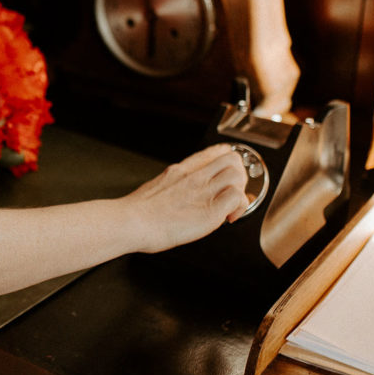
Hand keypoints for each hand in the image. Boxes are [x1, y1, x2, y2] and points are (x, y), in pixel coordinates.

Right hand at [121, 144, 248, 252]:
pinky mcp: (211, 211)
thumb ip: (172, 187)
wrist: (132, 222)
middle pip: (231, 159)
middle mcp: (194, 177)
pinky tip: (228, 218)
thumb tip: (176, 195)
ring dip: (240, 191)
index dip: (226, 159)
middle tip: (231, 191)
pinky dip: (239, 208)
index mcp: (180, 171)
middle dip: (238, 175)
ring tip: (230, 206)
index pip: (212, 152)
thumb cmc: (138, 212)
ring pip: (237, 174)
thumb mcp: (155, 187)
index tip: (228, 168)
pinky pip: (237, 198)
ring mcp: (203, 192)